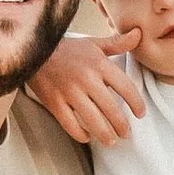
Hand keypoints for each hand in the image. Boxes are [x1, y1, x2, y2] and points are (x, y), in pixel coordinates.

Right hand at [30, 30, 144, 143]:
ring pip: (92, 120)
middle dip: (122, 125)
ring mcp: (69, 92)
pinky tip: (87, 137)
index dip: (136, 103)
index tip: (140, 113)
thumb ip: (117, 43)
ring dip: (105, 134)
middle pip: (111, 109)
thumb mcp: (93, 44)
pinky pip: (70, 124)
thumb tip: (139, 34)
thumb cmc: (67, 49)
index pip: (125, 87)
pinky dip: (80, 134)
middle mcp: (86, 79)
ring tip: (111, 141)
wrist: (33, 49)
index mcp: (99, 64)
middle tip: (126, 133)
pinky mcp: (54, 102)